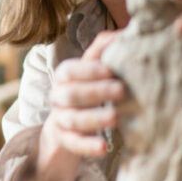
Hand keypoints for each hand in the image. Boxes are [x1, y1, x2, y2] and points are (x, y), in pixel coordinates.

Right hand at [39, 31, 125, 170]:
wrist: (66, 127)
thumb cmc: (88, 91)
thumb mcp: (93, 70)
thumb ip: (104, 51)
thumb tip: (123, 33)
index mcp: (64, 76)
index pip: (70, 70)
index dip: (89, 70)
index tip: (111, 69)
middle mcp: (58, 97)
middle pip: (72, 94)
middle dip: (96, 92)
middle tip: (122, 90)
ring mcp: (59, 120)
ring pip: (73, 119)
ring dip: (94, 118)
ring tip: (116, 118)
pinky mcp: (65, 142)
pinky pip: (74, 144)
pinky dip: (88, 146)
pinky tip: (104, 146)